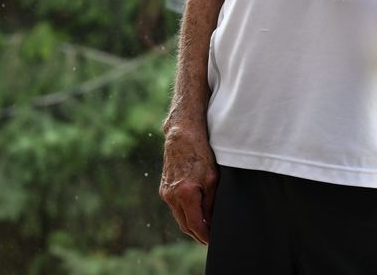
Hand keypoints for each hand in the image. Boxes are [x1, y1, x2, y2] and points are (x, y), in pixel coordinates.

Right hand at [159, 124, 217, 243]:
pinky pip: (175, 207)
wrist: (182, 135)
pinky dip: (184, 213)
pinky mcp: (163, 189)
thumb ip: (211, 202)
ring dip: (191, 225)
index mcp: (185, 194)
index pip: (196, 225)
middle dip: (198, 234)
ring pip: (179, 217)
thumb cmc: (200, 153)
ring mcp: (165, 193)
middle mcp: (171, 196)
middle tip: (210, 239)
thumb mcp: (212, 178)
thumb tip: (212, 220)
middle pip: (185, 225)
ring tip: (205, 228)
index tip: (213, 241)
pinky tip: (195, 213)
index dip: (205, 236)